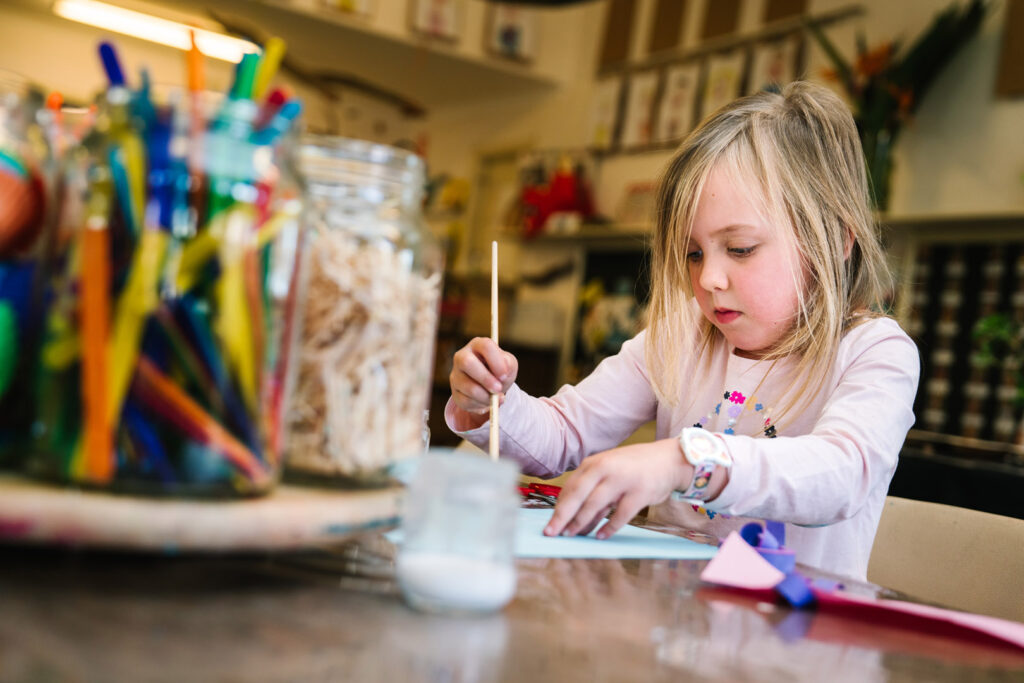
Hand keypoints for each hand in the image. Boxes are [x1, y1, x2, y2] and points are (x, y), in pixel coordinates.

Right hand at [449, 337, 518, 430]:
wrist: (492, 386)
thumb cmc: (499, 371)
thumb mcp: (509, 365)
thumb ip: (508, 364)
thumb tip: (502, 372)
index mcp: (478, 345)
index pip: (485, 346)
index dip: (496, 361)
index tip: (504, 375)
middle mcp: (462, 356)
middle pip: (467, 362)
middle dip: (485, 379)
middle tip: (498, 388)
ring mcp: (456, 374)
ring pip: (468, 386)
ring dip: (486, 396)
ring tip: (496, 397)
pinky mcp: (455, 391)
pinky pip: (466, 401)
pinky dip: (480, 404)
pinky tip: (487, 401)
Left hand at [544, 438, 691, 539]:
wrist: (669, 459)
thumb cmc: (634, 468)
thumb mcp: (609, 471)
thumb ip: (592, 489)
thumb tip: (571, 516)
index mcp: (594, 463)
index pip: (570, 487)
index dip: (558, 508)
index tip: (550, 524)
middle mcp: (606, 469)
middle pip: (578, 495)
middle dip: (563, 517)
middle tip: (552, 533)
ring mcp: (623, 480)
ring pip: (595, 505)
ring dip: (582, 523)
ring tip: (573, 536)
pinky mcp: (640, 492)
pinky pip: (620, 515)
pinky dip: (609, 527)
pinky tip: (601, 536)